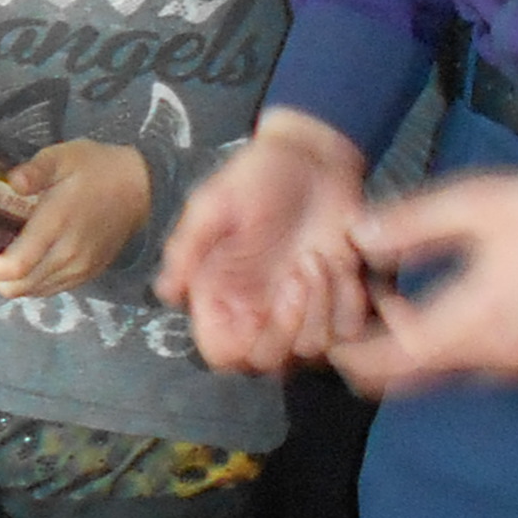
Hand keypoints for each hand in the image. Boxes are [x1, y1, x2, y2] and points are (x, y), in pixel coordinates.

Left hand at [0, 140, 154, 302]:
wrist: (141, 188)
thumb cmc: (97, 168)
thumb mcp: (64, 157)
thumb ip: (35, 170)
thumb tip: (11, 182)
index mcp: (56, 226)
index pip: (12, 267)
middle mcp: (67, 256)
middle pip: (15, 287)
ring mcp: (78, 270)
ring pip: (30, 292)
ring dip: (10, 278)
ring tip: (3, 250)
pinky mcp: (87, 275)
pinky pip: (48, 289)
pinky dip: (30, 280)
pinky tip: (27, 257)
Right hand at [158, 113, 374, 374]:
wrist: (313, 155)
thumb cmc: (257, 175)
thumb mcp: (215, 203)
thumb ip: (189, 249)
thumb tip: (166, 293)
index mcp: (221, 294)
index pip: (223, 353)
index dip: (241, 346)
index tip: (258, 310)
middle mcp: (258, 309)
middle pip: (271, 362)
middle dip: (291, 325)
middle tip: (300, 271)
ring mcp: (300, 308)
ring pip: (314, 349)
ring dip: (323, 304)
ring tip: (319, 256)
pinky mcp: (338, 299)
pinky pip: (349, 329)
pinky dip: (351, 300)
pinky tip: (344, 263)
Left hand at [331, 163, 517, 395]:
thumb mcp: (477, 203)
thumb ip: (409, 224)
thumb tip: (356, 238)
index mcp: (473, 328)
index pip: (390, 365)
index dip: (355, 354)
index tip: (339, 331)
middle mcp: (505, 366)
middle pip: (428, 372)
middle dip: (396, 345)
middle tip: (386, 298)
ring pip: (472, 369)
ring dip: (446, 341)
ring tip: (442, 290)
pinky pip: (515, 367)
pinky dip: (492, 342)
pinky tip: (503, 297)